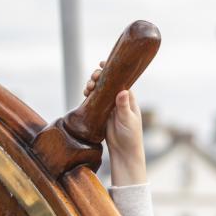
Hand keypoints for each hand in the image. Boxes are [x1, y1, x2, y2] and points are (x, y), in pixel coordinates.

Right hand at [84, 61, 146, 185]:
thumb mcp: (128, 120)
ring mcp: (109, 106)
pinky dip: (89, 96)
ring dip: (92, 86)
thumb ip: (124, 106)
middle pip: (107, 83)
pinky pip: (94, 101)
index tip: (103, 63)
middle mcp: (118, 100)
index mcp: (128, 98)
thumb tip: (122, 90)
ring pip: (99, 91)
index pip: (120, 79)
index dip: (112, 70)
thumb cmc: (131, 136)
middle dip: (99, 77)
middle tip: (92, 79)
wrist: (123, 152)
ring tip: (87, 88)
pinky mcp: (101, 114)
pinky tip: (85, 94)